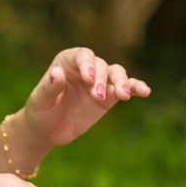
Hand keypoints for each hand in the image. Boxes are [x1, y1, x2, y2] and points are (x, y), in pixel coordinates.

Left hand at [22, 47, 149, 149]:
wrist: (48, 130)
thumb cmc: (40, 111)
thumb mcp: (40, 101)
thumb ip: (49, 88)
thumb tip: (56, 73)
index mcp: (67, 61)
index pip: (82, 55)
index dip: (88, 64)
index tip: (88, 79)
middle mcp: (86, 67)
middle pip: (101, 65)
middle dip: (101, 79)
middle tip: (97, 96)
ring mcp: (100, 81)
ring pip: (116, 73)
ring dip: (121, 82)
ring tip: (123, 95)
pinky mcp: (109, 96)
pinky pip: (126, 88)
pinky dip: (136, 87)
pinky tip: (145, 91)